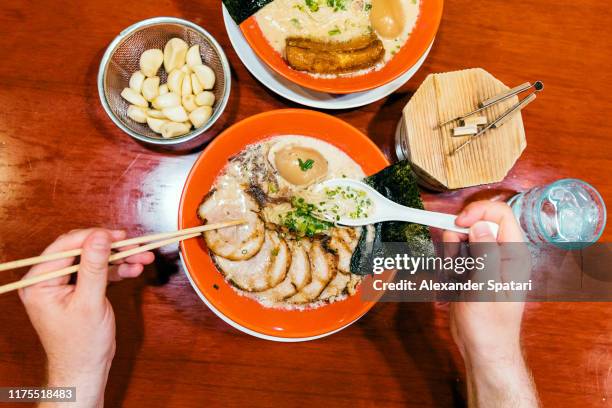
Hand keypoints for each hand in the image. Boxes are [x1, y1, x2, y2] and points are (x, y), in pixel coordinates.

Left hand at [18, 229, 154, 407]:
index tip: (118, 236)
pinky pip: (99, 272)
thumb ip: (94, 267)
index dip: (92, 238)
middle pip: (82, 251)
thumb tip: (100, 236)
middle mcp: (48, 280)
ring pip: (94, 260)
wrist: (86, 369)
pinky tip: (134, 268)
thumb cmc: (81, 344)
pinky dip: (117, 269)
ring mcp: (64, 285)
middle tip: (134, 245)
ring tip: (143, 257)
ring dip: (119, 258)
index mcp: (39, 283)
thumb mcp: (89, 302)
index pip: (65, 247)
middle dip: (111, 248)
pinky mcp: (80, 289)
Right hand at [444, 201, 537, 406]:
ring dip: (450, 256)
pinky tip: (452, 287)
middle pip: (474, 224)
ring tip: (455, 279)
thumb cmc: (490, 326)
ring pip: (460, 240)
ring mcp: (484, 262)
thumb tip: (480, 226)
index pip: (499, 213)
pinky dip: (447, 269)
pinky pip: (453, 257)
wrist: (482, 350)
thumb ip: (485, 254)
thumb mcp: (486, 289)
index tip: (458, 224)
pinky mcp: (470, 272)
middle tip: (455, 263)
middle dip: (457, 239)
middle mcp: (500, 254)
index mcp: (513, 254)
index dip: (478, 212)